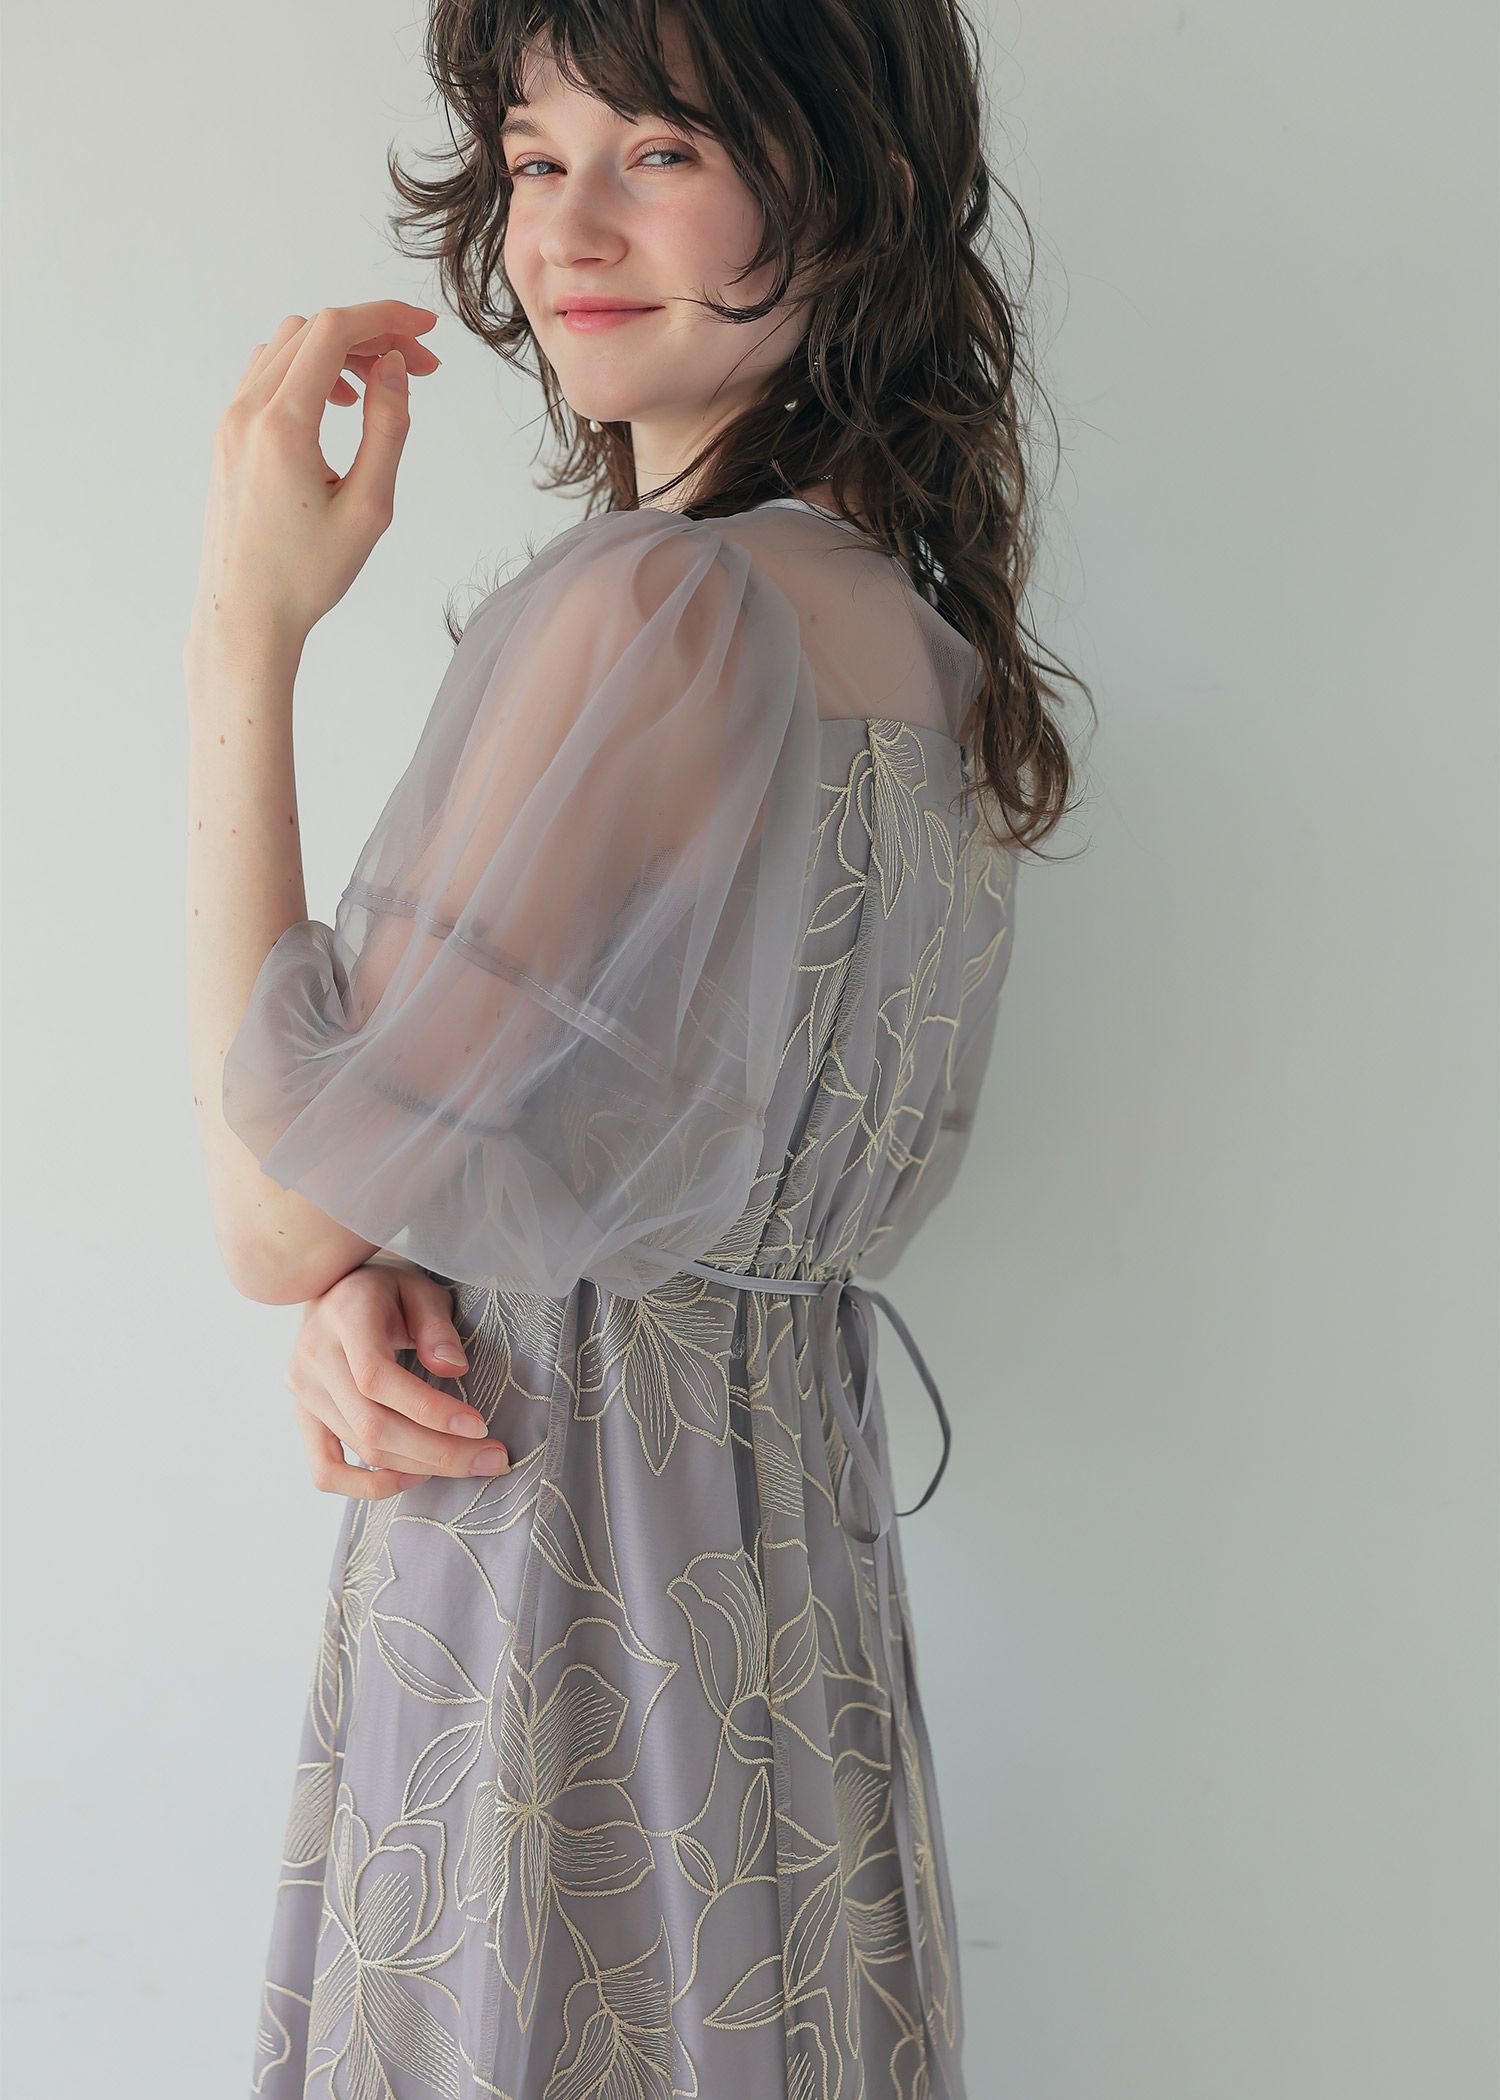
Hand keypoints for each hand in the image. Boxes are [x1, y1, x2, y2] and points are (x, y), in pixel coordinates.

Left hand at [189, 300, 441, 649]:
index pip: (334, 332)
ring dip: (339, 351)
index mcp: (282, 425)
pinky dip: (309, 370)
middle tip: (420, 369)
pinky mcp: (228, 436)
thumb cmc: (308, 575)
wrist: (245, 616)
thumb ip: (387, 430)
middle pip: (312, 331)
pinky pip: (268, 374)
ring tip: (379, 389)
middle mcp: (247, 412)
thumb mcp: (369, 508)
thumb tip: (394, 368)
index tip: (427, 333)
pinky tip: (339, 405)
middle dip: (371, 335)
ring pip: (287, 346)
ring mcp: (231, 421)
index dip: (387, 319)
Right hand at [286, 1259, 509, 1499]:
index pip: (377, 1377)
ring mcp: (303, 1392)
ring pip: (361, 1448)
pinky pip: (326, 1471)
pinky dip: (369, 1486)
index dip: (428, 1409)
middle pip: (372, 1424)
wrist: (339, 1293)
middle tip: (492, 1459)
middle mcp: (314, 1356)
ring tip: (469, 1462)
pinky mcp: (304, 1417)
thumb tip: (453, 1370)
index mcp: (344, 1317)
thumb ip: (437, 1326)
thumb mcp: (421, 1289)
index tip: (478, 1425)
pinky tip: (413, 1477)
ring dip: (421, 1466)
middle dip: (439, 1451)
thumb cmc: (389, 1292)